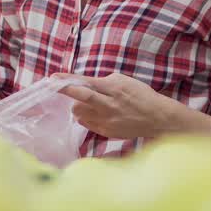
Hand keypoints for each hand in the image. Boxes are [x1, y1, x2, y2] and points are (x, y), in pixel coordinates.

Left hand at [55, 72, 178, 139]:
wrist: (157, 118)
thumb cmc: (141, 95)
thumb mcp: (124, 81)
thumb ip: (103, 82)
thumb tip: (85, 85)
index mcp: (114, 89)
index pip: (85, 84)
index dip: (68, 81)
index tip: (53, 78)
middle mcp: (109, 105)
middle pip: (79, 100)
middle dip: (66, 92)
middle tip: (56, 87)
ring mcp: (107, 121)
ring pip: (79, 113)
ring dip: (78, 106)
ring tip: (88, 103)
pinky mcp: (106, 132)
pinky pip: (86, 123)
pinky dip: (86, 116)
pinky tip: (95, 113)